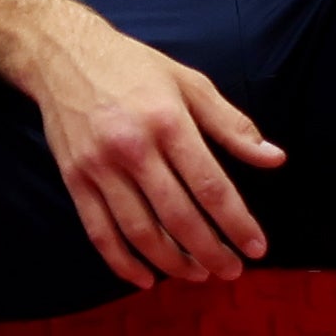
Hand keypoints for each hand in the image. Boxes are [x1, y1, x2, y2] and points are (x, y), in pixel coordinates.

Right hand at [10, 4, 283, 289]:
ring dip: (172, 262)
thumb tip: (274, 159)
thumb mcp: (189, 83)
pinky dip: (121, 262)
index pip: (210, 186)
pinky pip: (99, 232)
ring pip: (139, 231)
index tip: (256, 248)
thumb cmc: (133, 67)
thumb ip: (231, 124)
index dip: (236, 223)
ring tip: (197, 275)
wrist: (61, 56)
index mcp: (167, 122)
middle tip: (232, 272)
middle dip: (209, 252)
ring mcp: (99, 167)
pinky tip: (144, 279)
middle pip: (177, 216)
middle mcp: (132, 148)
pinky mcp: (74, 179)